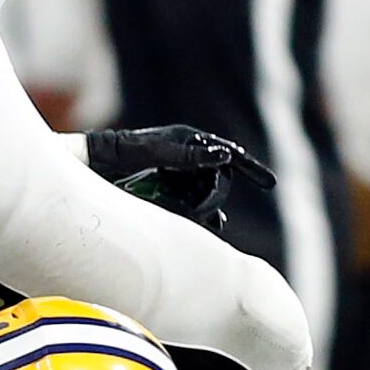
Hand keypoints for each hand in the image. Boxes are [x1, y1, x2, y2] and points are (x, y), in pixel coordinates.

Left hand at [85, 124, 275, 233]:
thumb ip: (192, 155)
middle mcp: (189, 158)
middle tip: (212, 216)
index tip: (270, 184)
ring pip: (206, 194)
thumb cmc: (128, 151)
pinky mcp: (169, 189)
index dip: (251, 169)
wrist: (99, 163)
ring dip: (209, 208)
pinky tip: (209, 227)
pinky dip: (201, 214)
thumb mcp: (160, 152)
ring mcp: (180, 175)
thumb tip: (226, 155)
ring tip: (211, 224)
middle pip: (217, 179)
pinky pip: (193, 204)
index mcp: (191, 142)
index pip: (228, 155)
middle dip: (216, 197)